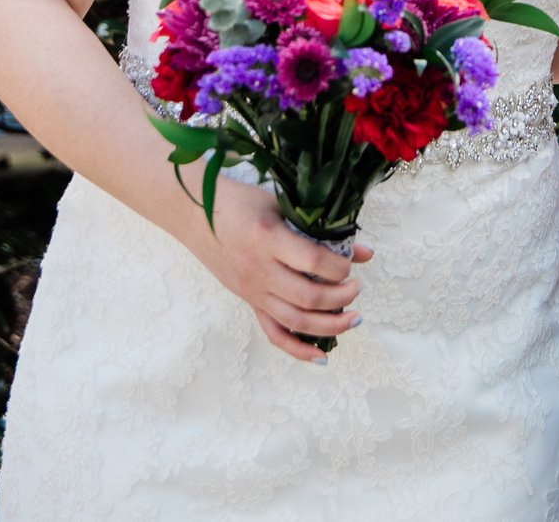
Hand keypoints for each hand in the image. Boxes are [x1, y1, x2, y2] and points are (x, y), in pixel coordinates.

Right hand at [186, 181, 373, 362]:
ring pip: (296, 321)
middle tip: (357, 288)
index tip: (352, 263)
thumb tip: (364, 252)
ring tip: (354, 317)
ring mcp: (253, 290)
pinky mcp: (249, 302)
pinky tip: (322, 356)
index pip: (312, 261)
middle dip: (341, 297)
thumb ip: (320, 227)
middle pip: (307, 297)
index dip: (339, 267)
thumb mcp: (279, 204)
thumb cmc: (238, 202)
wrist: (193, 215)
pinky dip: (299, 350)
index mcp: (267, 238)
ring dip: (331, 325)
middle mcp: (259, 270)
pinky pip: (274, 333)